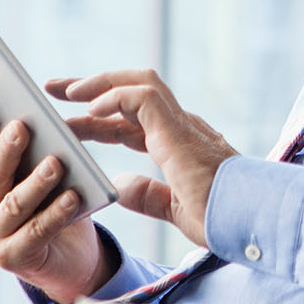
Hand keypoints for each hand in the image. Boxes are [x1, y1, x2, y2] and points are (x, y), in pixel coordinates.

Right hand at [0, 90, 114, 303]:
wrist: (65, 258)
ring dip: (36, 182)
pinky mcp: (13, 259)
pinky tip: (73, 197)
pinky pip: (39, 231)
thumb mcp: (29, 174)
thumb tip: (23, 110)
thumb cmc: (45, 203)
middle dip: (6, 148)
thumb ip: (20, 150)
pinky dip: (56, 213)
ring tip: (56, 163)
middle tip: (22, 125)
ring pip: (15, 203)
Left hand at [46, 70, 237, 249]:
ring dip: (99, 83)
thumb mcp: (174, 209)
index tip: (67, 121)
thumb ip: (148, 195)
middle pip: (130, 94)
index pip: (130, 121)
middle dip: (90, 88)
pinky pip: (142, 98)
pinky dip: (115, 98)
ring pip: (139, 82)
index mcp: (177, 145)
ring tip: (67, 90)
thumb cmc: (221, 218)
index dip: (97, 119)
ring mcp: (182, 124)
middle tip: (54, 89)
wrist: (249, 220)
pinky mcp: (179, 129)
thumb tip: (120, 184)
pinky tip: (91, 109)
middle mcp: (180, 127)